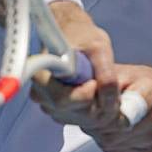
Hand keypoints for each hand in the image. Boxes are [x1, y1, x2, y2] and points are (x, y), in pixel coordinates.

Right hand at [31, 1, 119, 125]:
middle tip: (111, 89)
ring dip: (99, 109)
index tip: (95, 83)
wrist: (73, 33)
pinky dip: (95, 111)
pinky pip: (81, 119)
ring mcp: (48, 104)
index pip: (63, 99)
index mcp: (42, 75)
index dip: (85, 95)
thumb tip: (110, 99)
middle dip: (97, 105)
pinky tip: (101, 94)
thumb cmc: (82, 36)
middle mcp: (40, 93)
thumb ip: (106, 72)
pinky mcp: (58, 110)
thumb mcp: (99, 48)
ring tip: (106, 88)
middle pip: (72, 112)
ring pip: (78, 119)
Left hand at [32, 63, 151, 151]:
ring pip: (112, 141)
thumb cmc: (143, 83)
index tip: (93, 102)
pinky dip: (111, 141)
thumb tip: (83, 87)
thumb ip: (106, 80)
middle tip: (96, 110)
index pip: (118, 108)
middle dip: (97, 120)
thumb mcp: (125, 72)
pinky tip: (116, 128)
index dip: (100, 108)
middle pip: (112, 127)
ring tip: (106, 117)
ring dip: (101, 132)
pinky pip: (119, 151)